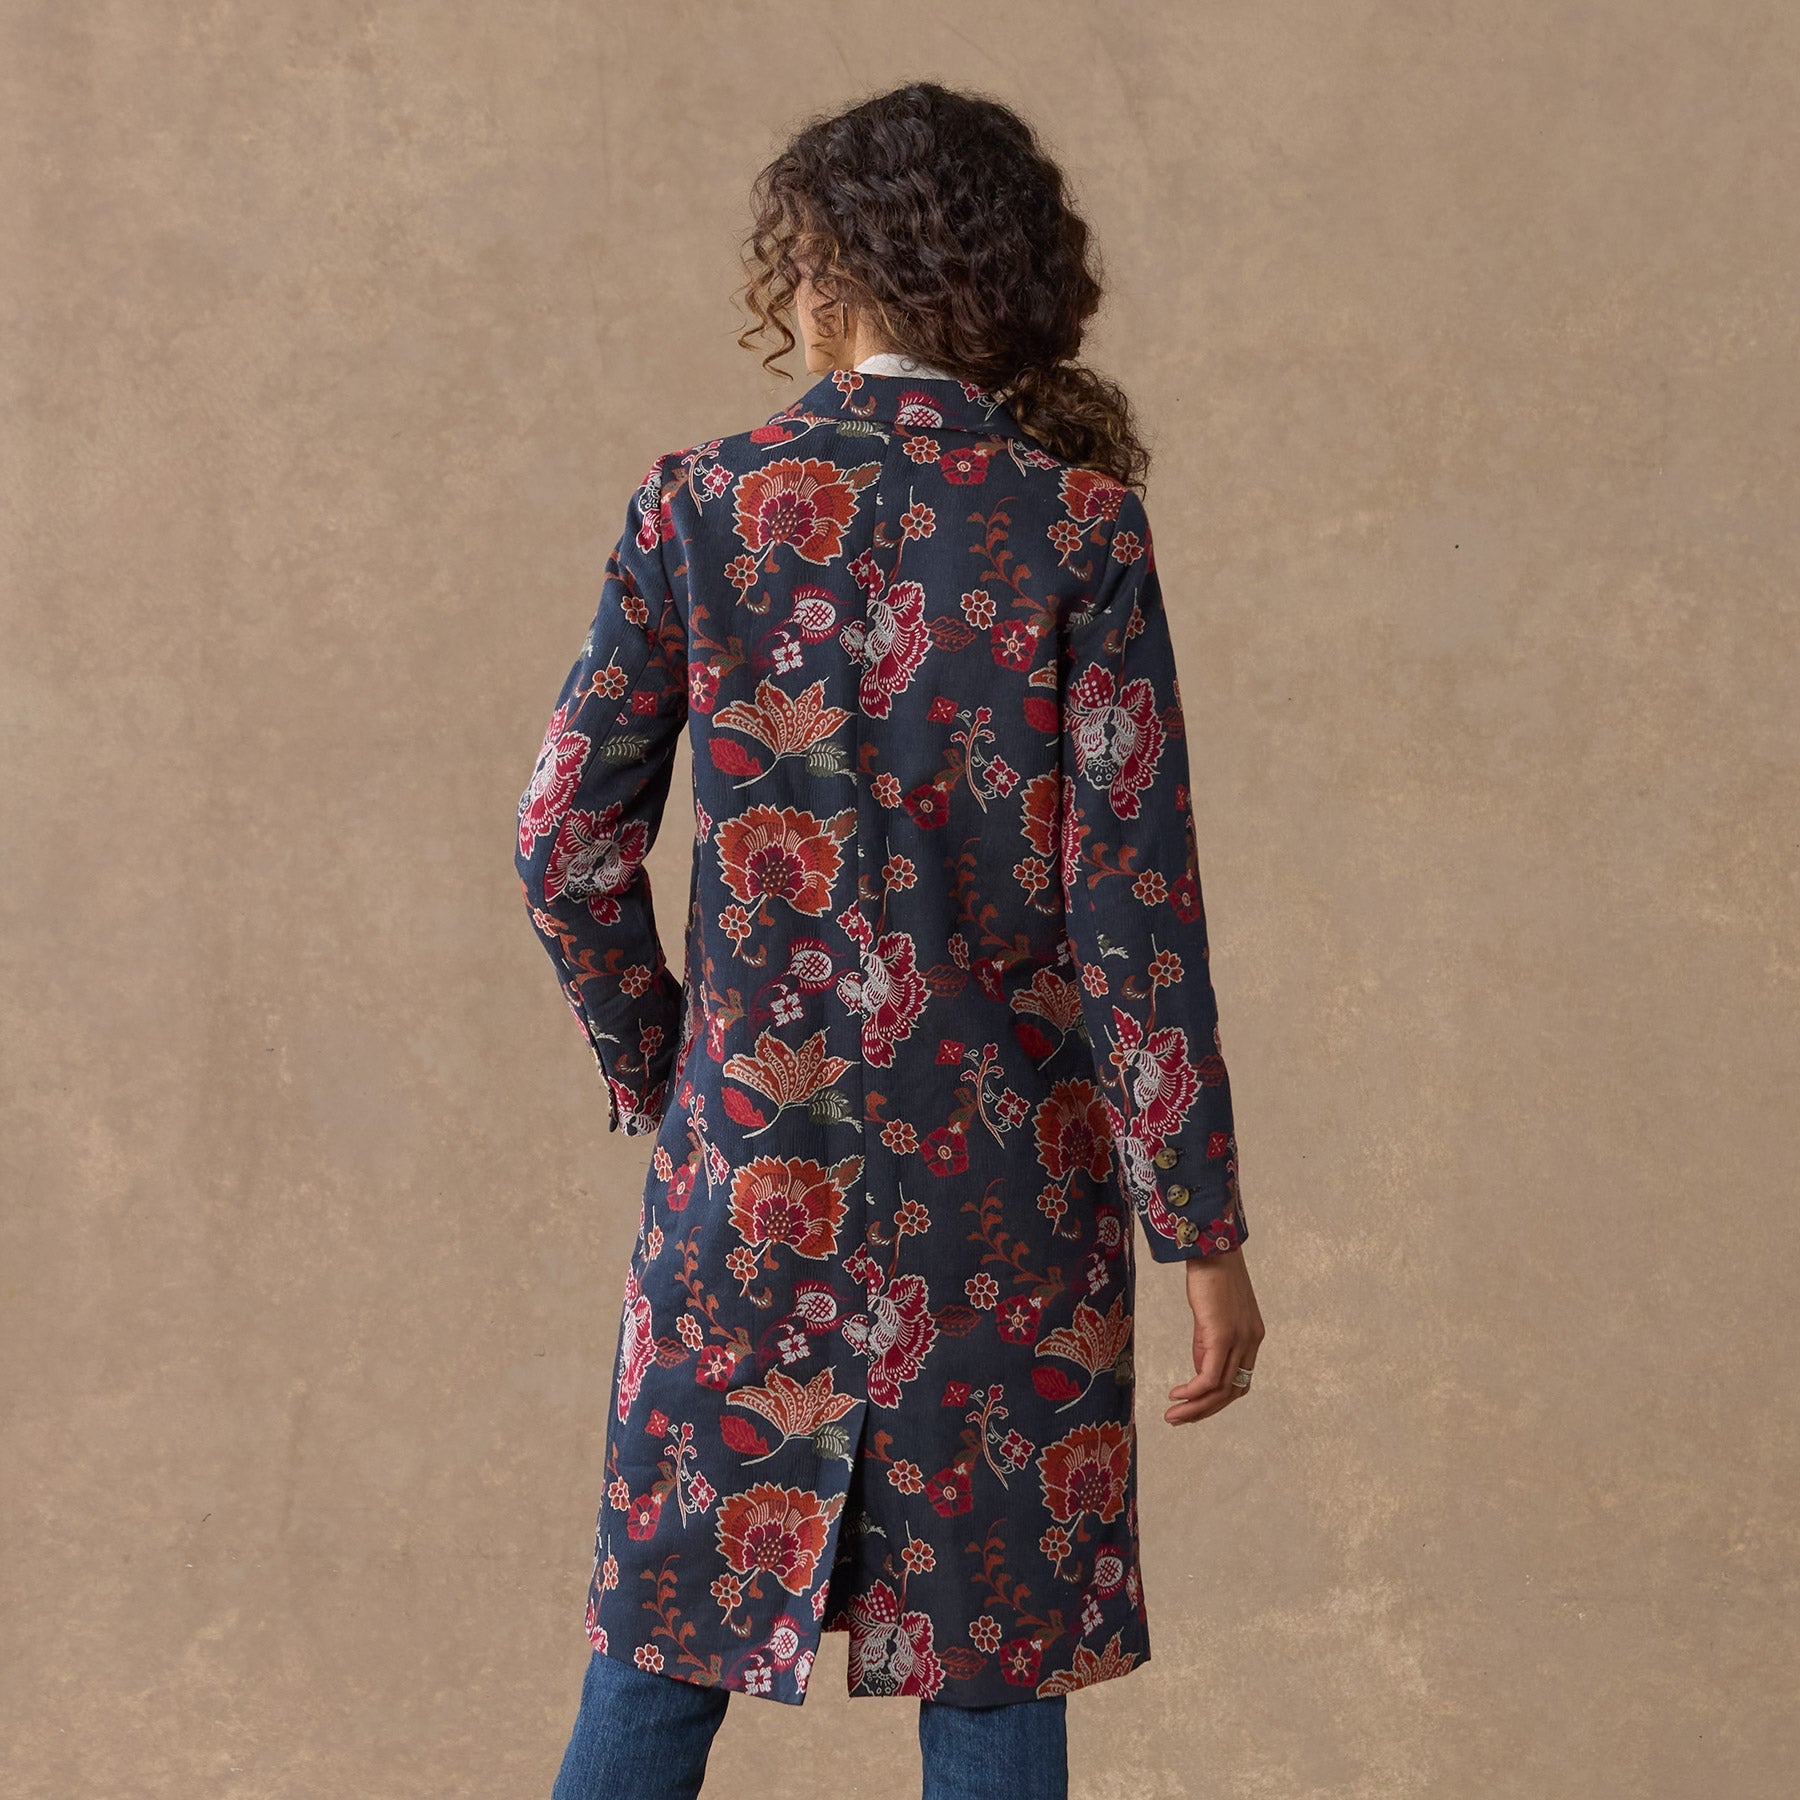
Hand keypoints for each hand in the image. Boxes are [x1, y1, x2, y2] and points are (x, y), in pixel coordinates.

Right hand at [1165, 1247, 1263, 1425]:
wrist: (1210, 1247)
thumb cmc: (1209, 1275)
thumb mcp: (1211, 1316)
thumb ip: (1208, 1343)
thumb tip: (1199, 1370)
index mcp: (1252, 1337)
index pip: (1240, 1382)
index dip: (1217, 1400)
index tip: (1193, 1405)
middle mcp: (1251, 1342)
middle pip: (1232, 1392)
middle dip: (1204, 1412)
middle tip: (1179, 1420)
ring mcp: (1239, 1340)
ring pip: (1221, 1390)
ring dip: (1195, 1408)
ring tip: (1173, 1416)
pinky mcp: (1222, 1335)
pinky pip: (1209, 1377)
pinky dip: (1193, 1392)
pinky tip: (1177, 1394)